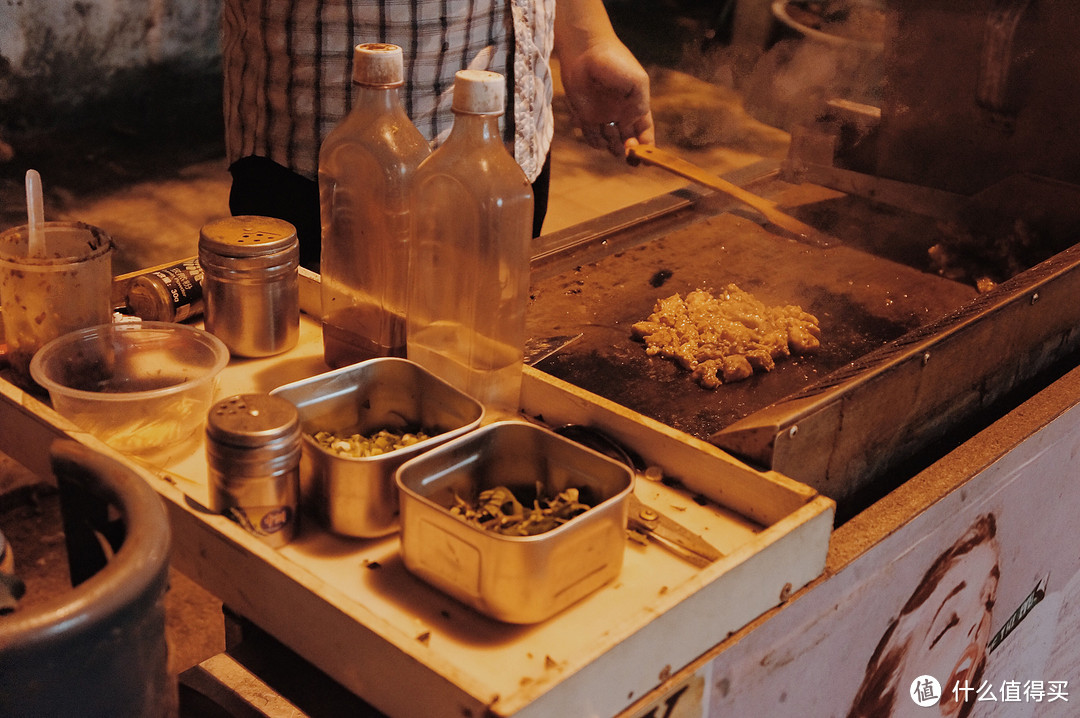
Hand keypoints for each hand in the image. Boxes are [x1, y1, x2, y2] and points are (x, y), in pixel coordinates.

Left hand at [560, 38, 654, 156]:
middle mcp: (620, 113)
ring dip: (613, 146)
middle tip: (628, 150)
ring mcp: (603, 116)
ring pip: (610, 142)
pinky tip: (598, 136)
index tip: (649, 158)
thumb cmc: (615, 62)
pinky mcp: (585, 116)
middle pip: (628, 141)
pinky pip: (592, 136)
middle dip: (630, 150)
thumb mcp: (637, 82)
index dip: (648, 146)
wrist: (585, 51)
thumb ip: (639, 106)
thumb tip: (629, 125)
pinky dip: (596, 142)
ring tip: (612, 137)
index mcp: (636, 105)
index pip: (645, 131)